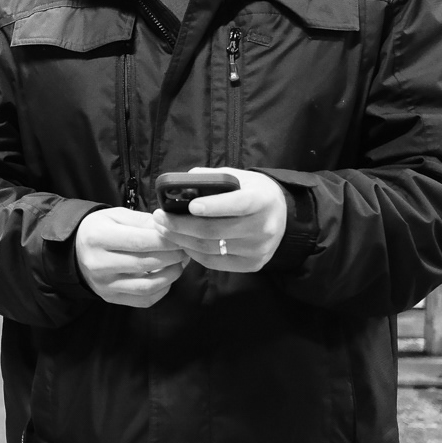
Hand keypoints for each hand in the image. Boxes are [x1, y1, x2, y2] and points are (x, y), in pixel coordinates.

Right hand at [73, 207, 188, 307]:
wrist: (75, 251)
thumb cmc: (99, 229)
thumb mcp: (116, 216)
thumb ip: (143, 221)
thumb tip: (170, 228)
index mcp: (97, 237)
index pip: (139, 241)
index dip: (165, 241)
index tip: (182, 236)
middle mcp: (98, 264)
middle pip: (145, 263)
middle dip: (172, 256)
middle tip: (185, 248)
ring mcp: (104, 285)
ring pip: (147, 286)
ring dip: (171, 275)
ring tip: (180, 263)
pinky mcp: (111, 298)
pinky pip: (144, 300)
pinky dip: (162, 289)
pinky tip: (167, 276)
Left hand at [154, 167, 286, 272]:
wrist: (282, 216)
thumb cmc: (253, 191)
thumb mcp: (239, 177)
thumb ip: (213, 179)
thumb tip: (180, 185)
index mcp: (262, 200)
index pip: (238, 204)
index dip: (213, 206)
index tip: (190, 206)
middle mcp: (264, 227)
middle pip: (215, 231)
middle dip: (181, 225)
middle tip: (159, 218)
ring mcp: (258, 250)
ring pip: (211, 248)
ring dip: (181, 239)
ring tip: (163, 229)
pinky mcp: (252, 265)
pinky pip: (214, 262)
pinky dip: (193, 252)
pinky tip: (182, 242)